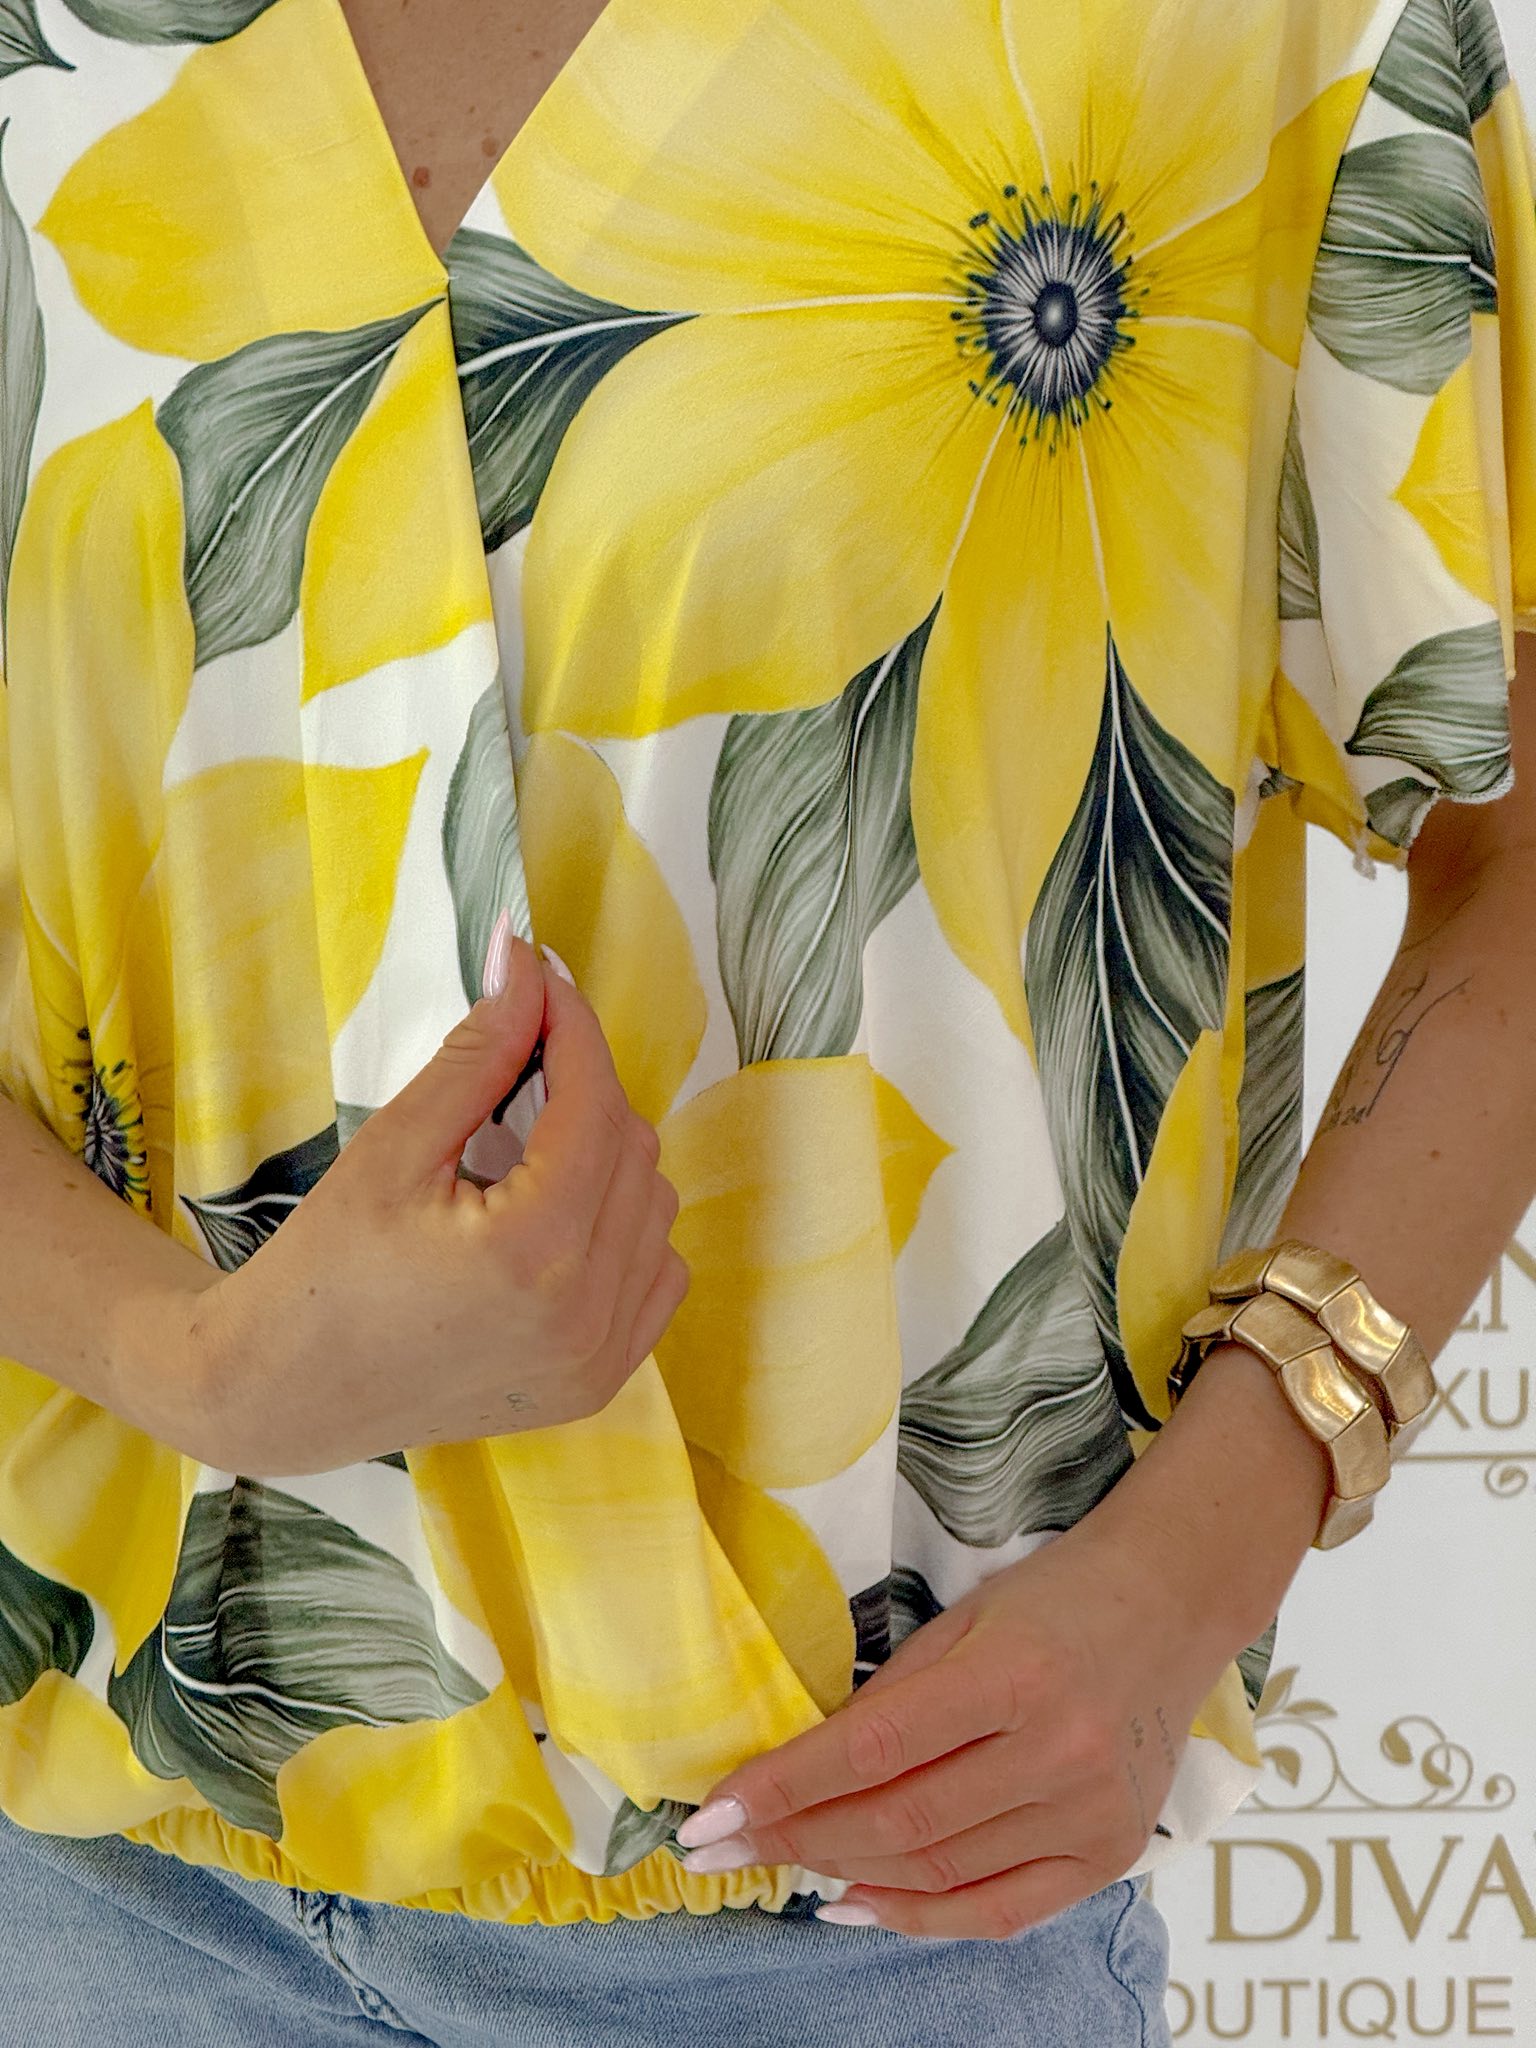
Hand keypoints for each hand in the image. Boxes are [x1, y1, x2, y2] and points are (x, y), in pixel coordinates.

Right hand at [163, 936, 688, 1474]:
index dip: (573, 1028)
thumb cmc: (323, 1267)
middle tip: (521, 1059)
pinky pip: (656, 1273)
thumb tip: (526, 965)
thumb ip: (477, 1055)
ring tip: (523, 1152)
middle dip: (585, 1088)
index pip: (594, 1101)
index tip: (544, 980)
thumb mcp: (392, 1147)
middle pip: (632, 1149)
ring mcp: (600, 1357)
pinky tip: (555, 1218)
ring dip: (607, 1157)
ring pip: (654, 1207)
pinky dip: (623, 1229)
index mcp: (532, 1251)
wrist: (286, 1391)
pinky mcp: (599, 1382)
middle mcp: (585, 1311)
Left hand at [675, 1514, 1230, 1939]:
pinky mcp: (1112, 1853)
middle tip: (725, 1845)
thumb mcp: (964, 1619)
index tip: (715, 1812)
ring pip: (941, 1872)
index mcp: (1014, 1674)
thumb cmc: (1054, 1597)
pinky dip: (922, 1918)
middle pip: (902, 1821)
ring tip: (779, 1865)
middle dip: (797, 1838)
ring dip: (846, 1874)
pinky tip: (859, 1906)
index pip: (876, 1748)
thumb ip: (894, 1696)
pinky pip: (1001, 1910)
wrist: (1171, 1605)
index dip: (787, 1786)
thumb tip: (806, 1769)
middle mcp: (1059, 1751)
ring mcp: (1091, 1812)